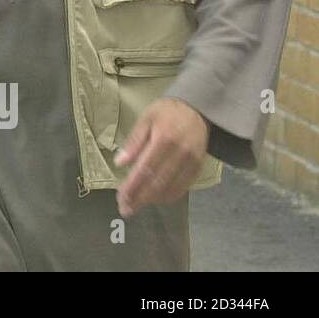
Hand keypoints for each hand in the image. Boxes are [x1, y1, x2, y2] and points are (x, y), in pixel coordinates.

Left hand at [114, 97, 209, 216]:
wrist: (197, 108)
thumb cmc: (166, 112)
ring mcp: (191, 162)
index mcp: (164, 140)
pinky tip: (155, 199)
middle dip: (140, 198)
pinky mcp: (198, 168)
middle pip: (157, 183)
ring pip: (171, 189)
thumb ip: (133, 142)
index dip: (132, 186)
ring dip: (152, 200)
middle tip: (126, 208)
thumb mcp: (145, 120)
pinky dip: (168, 196)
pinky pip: (183, 188)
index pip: (145, 169)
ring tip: (136, 205)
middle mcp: (180, 154)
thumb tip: (120, 163)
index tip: (121, 198)